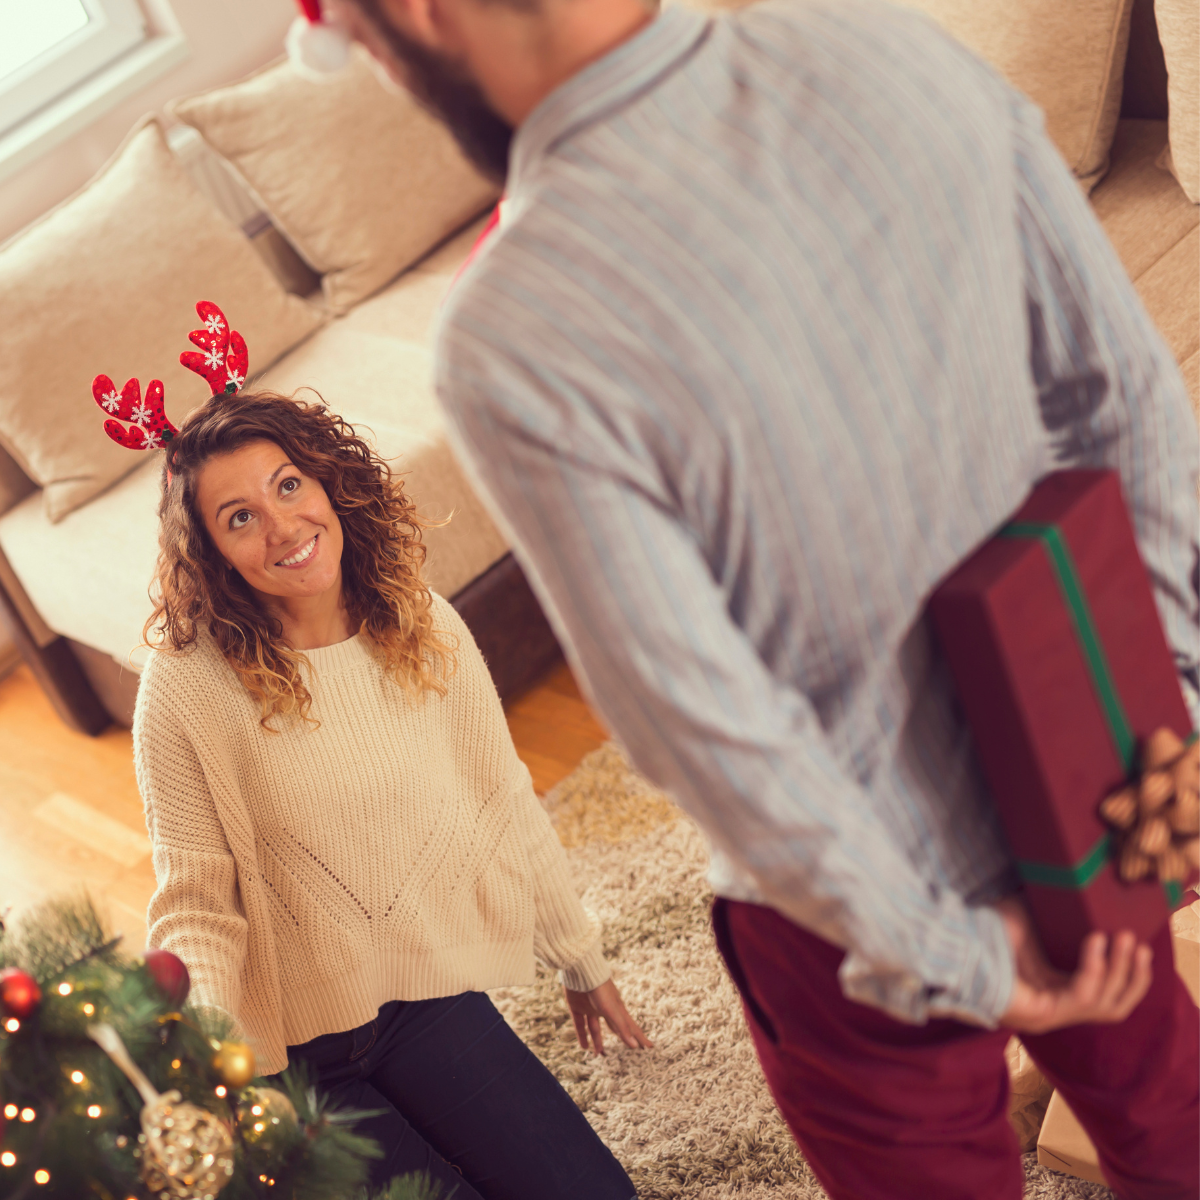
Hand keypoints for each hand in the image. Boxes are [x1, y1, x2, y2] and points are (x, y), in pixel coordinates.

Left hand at [563, 979, 653, 1054]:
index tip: (649, 1047)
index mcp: (617, 1009)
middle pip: (615, 1028)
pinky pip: (580, 1025)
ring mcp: (591, 1008)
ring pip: (595, 1028)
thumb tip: (635, 1046)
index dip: (639, 1037)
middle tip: (627, 1052)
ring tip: (598, 1054)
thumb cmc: (601, 989)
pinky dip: (582, 1036)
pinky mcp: (577, 1007)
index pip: (631, 1027)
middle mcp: (605, 1010)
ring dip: (597, 1041)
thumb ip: (622, 1028)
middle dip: (621, 1038)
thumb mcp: (612, 1010)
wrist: (581, 972)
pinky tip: (584, 1046)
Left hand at [994, 894, 1152, 1033]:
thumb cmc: (983, 929)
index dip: (1128, 973)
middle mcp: (1054, 1007)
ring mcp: (1049, 1014)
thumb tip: (1070, 880)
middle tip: (1139, 944)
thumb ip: (1052, 910)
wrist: (950, 941)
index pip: (1106, 994)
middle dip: (1132, 976)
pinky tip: (1094, 941)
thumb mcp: (1029, 916)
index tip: (1138, 943)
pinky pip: (1082, 996)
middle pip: (1113, 1006)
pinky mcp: (1041, 1014)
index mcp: (1053, 989)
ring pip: (1105, 1005)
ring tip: (1124, 939)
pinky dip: (1094, 968)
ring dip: (1120, 971)